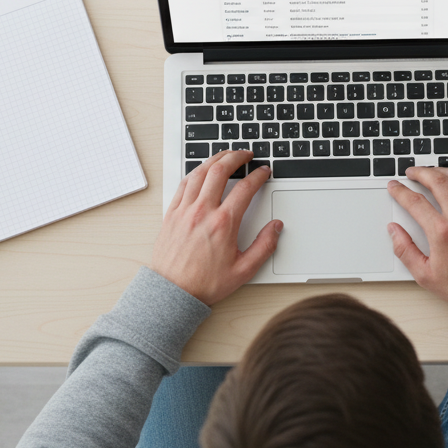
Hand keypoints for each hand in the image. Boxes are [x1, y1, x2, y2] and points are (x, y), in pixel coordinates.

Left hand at [153, 150, 280, 304]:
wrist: (173, 292)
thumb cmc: (204, 283)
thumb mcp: (243, 270)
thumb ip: (264, 246)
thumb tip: (276, 227)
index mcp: (223, 223)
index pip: (245, 188)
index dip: (258, 176)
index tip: (264, 172)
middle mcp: (202, 211)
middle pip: (220, 170)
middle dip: (236, 156)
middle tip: (246, 154)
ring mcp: (184, 210)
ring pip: (200, 172)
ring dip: (215, 159)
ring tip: (225, 155)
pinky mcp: (172, 213)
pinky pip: (183, 184)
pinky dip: (195, 172)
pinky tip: (202, 170)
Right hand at [386, 166, 447, 309]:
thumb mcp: (425, 275)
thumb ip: (405, 250)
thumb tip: (394, 231)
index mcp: (441, 232)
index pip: (414, 202)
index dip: (400, 191)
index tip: (394, 187)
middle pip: (436, 181)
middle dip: (420, 172)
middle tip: (411, 172)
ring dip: (443, 170)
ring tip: (433, 171)